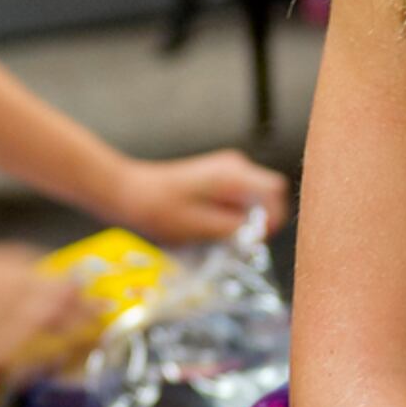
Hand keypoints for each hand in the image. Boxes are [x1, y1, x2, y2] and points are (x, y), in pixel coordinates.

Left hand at [113, 150, 290, 244]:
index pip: (275, 191)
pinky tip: (210, 226)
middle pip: (267, 196)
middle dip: (256, 221)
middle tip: (233, 240)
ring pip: (254, 200)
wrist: (130, 194)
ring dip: (242, 220)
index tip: (252, 239)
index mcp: (233, 174)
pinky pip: (239, 200)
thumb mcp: (201, 227)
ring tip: (216, 234)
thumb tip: (260, 233)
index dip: (271, 219)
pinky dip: (231, 216)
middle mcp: (235, 166)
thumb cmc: (158, 210)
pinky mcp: (219, 178)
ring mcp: (228, 170)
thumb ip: (236, 229)